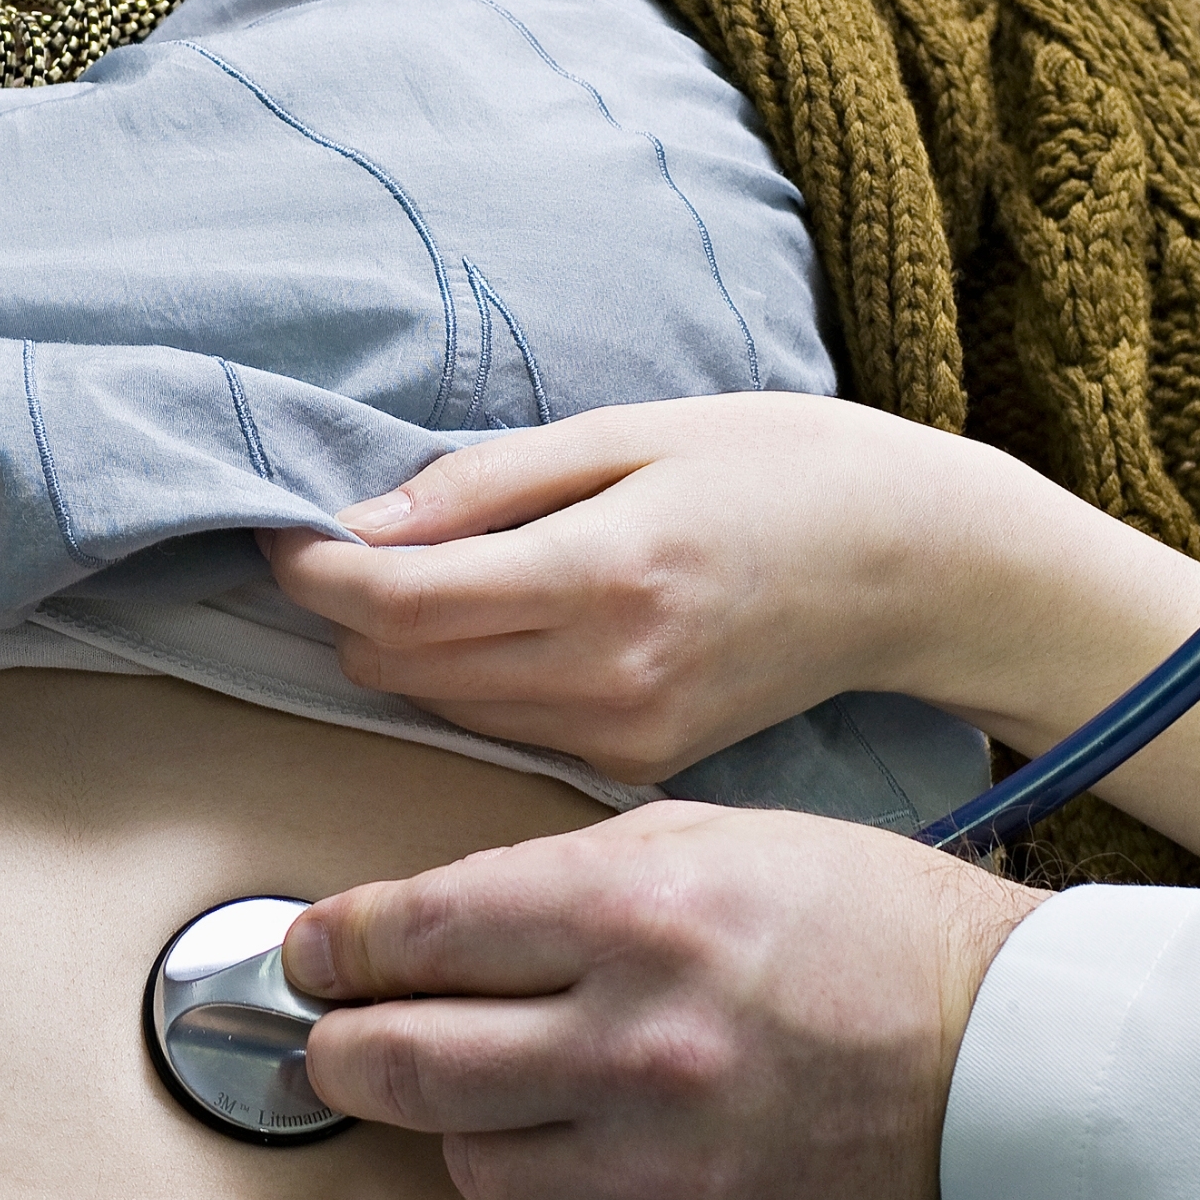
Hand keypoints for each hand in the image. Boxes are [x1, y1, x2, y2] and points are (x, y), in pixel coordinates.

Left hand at [259, 397, 1036, 781]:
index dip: (310, 566)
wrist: (921, 568)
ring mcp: (622, 738)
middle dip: (346, 605)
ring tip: (420, 571)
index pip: (395, 599)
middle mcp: (605, 678)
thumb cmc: (785, 470)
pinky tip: (497, 622)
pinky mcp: (637, 768)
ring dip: (400, 646)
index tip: (278, 527)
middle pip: (396, 665)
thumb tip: (361, 522)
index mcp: (602, 577)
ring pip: (435, 707)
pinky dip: (468, 679)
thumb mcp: (634, 431)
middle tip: (340, 537)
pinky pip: (501, 729)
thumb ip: (488, 483)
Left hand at [282, 802, 1039, 1199]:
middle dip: (343, 1050)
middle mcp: (639, 1049)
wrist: (1024, 1074)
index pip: (416, 937)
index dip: (337, 949)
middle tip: (334, 1041)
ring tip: (537, 1089)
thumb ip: (557, 882)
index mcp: (638, 915)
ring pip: (473, 1167)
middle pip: (404, 1067)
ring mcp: (667, 1175)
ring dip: (477, 1127)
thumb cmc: (874, 938)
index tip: (310, 958)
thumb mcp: (715, 842)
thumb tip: (415, 928)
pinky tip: (634, 1157)